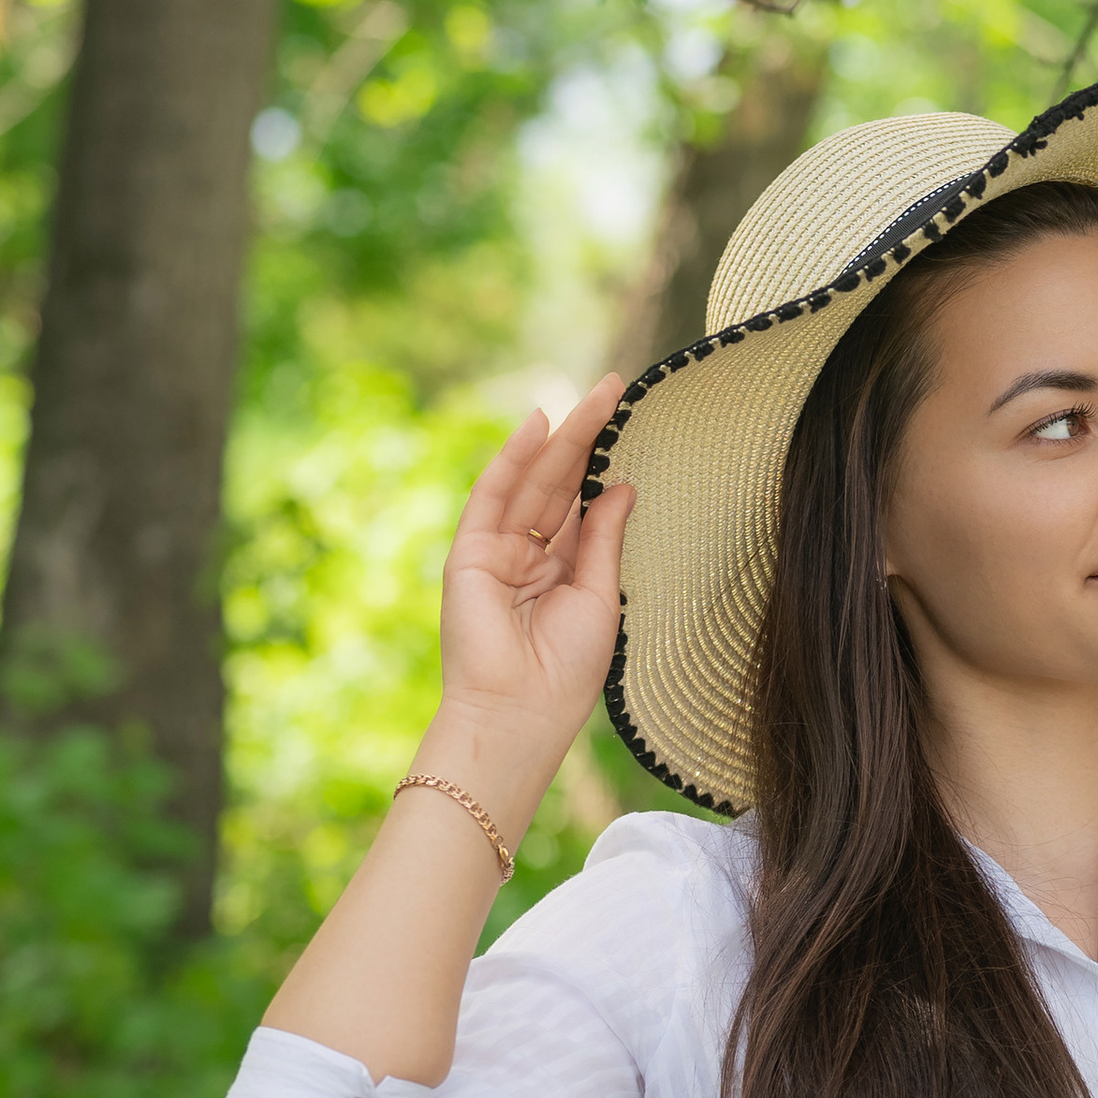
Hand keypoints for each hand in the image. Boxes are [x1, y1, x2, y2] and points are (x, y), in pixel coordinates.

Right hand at [435, 374, 634, 763]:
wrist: (520, 714)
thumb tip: (623, 484)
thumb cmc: (565, 671)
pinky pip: (492, 496)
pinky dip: (514, 459)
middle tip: (614, 384)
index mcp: (561, 568)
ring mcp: (495, 551)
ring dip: (561, 436)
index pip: (582, 500)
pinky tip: (540, 424)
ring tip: (593, 394)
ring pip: (532, 481)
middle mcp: (527, 554)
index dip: (604, 459)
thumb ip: (603, 537)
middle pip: (559, 481)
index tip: (628, 415)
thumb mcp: (599, 596)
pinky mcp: (469, 555)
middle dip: (587, 433)